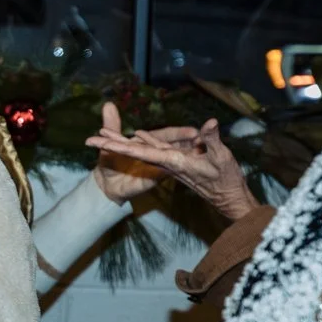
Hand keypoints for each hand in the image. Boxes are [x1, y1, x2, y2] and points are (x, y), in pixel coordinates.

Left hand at [87, 116, 258, 220]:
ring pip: (141, 150)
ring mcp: (169, 163)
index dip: (117, 145)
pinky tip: (137, 134)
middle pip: (133, 150)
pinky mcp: (174, 164)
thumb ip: (212, 140)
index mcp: (170, 161)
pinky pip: (155, 151)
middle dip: (112, 143)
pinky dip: (145, 141)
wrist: (230, 199)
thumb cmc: (226, 181)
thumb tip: (209, 123)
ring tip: (104, 132)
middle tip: (90, 137)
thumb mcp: (220, 158)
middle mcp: (165, 162)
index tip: (97, 140)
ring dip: (122, 143)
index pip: (138, 150)